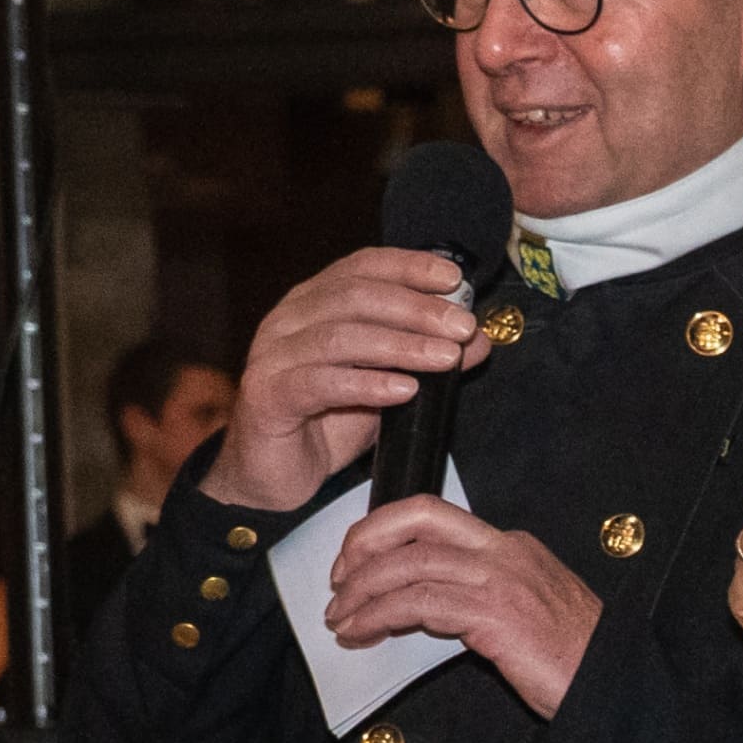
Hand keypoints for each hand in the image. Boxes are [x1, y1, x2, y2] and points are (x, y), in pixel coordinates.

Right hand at [213, 243, 494, 509]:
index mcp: (314, 303)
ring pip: (340, 337)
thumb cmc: (327, 423)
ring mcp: (273, 356)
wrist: (273, 476)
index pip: (362, 267)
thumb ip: (426, 358)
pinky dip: (366, 384)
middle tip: (460, 326)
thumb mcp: (387, 385)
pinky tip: (403, 390)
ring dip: (400, 345)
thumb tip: (475, 338)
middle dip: (416, 309)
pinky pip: (320, 383)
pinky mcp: (267, 396)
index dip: (408, 266)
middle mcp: (288, 320)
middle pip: (355, 296)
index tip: (453, 278)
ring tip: (444, 359)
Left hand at [329, 493, 600, 712]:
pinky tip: (364, 632)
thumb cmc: (571, 660)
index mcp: (512, 546)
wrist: (613, 686)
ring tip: (341, 618)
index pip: (433, 515)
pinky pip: (420, 603)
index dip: (383, 529)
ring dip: (363, 590)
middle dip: (364, 544)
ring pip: (411, 563)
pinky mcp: (496, 615)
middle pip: (417, 519)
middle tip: (338, 581)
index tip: (355, 559)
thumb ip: (476, 596)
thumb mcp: (523, 611)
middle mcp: (506, 551)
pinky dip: (380, 616)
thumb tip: (417, 604)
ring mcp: (502, 580)